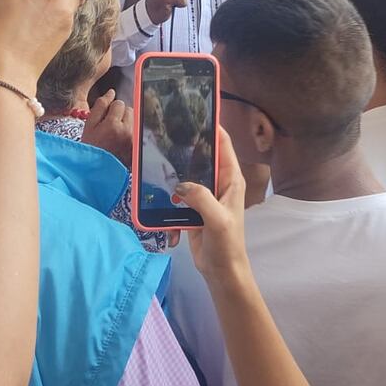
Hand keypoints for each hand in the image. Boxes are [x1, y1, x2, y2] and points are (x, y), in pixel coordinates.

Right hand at [81, 89, 131, 166]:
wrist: (98, 170)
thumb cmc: (92, 148)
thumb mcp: (89, 126)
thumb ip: (100, 106)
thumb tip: (111, 92)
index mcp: (113, 125)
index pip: (119, 104)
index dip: (110, 109)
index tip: (105, 119)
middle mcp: (127, 132)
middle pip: (129, 110)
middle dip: (120, 114)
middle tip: (110, 127)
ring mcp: (134, 140)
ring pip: (134, 119)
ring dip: (127, 122)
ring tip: (116, 134)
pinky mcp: (138, 146)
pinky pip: (137, 130)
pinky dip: (130, 131)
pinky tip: (122, 140)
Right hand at [175, 127, 251, 292]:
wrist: (221, 272)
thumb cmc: (227, 244)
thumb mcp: (217, 220)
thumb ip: (201, 199)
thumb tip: (180, 185)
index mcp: (230, 180)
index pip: (223, 144)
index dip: (212, 127)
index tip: (195, 113)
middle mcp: (218, 183)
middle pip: (200, 157)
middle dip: (185, 149)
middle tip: (165, 138)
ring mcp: (204, 196)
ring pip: (185, 175)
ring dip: (172, 177)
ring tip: (155, 170)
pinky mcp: (191, 209)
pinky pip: (176, 197)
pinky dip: (168, 204)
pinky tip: (163, 214)